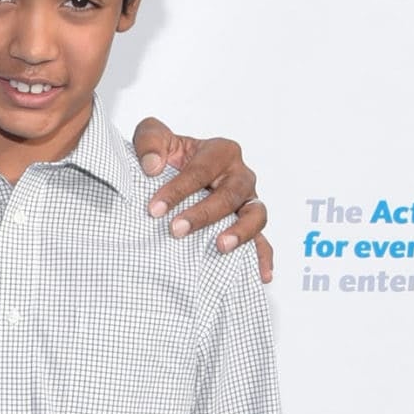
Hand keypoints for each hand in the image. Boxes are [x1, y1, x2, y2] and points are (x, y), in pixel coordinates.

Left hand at [131, 117, 272, 283]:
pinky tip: (261, 275)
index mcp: (220, 151)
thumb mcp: (152, 137)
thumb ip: (150, 141)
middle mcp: (239, 175)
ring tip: (220, 246)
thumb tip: (152, 166)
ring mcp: (247, 201)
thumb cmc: (166, 155)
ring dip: (240, 232)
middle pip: (230, 194)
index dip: (178, 189)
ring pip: (255, 215)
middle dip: (203, 213)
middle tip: (175, 230)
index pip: (202, 170)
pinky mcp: (248, 224)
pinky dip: (263, 256)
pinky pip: (263, 240)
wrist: (172, 173)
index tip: (154, 209)